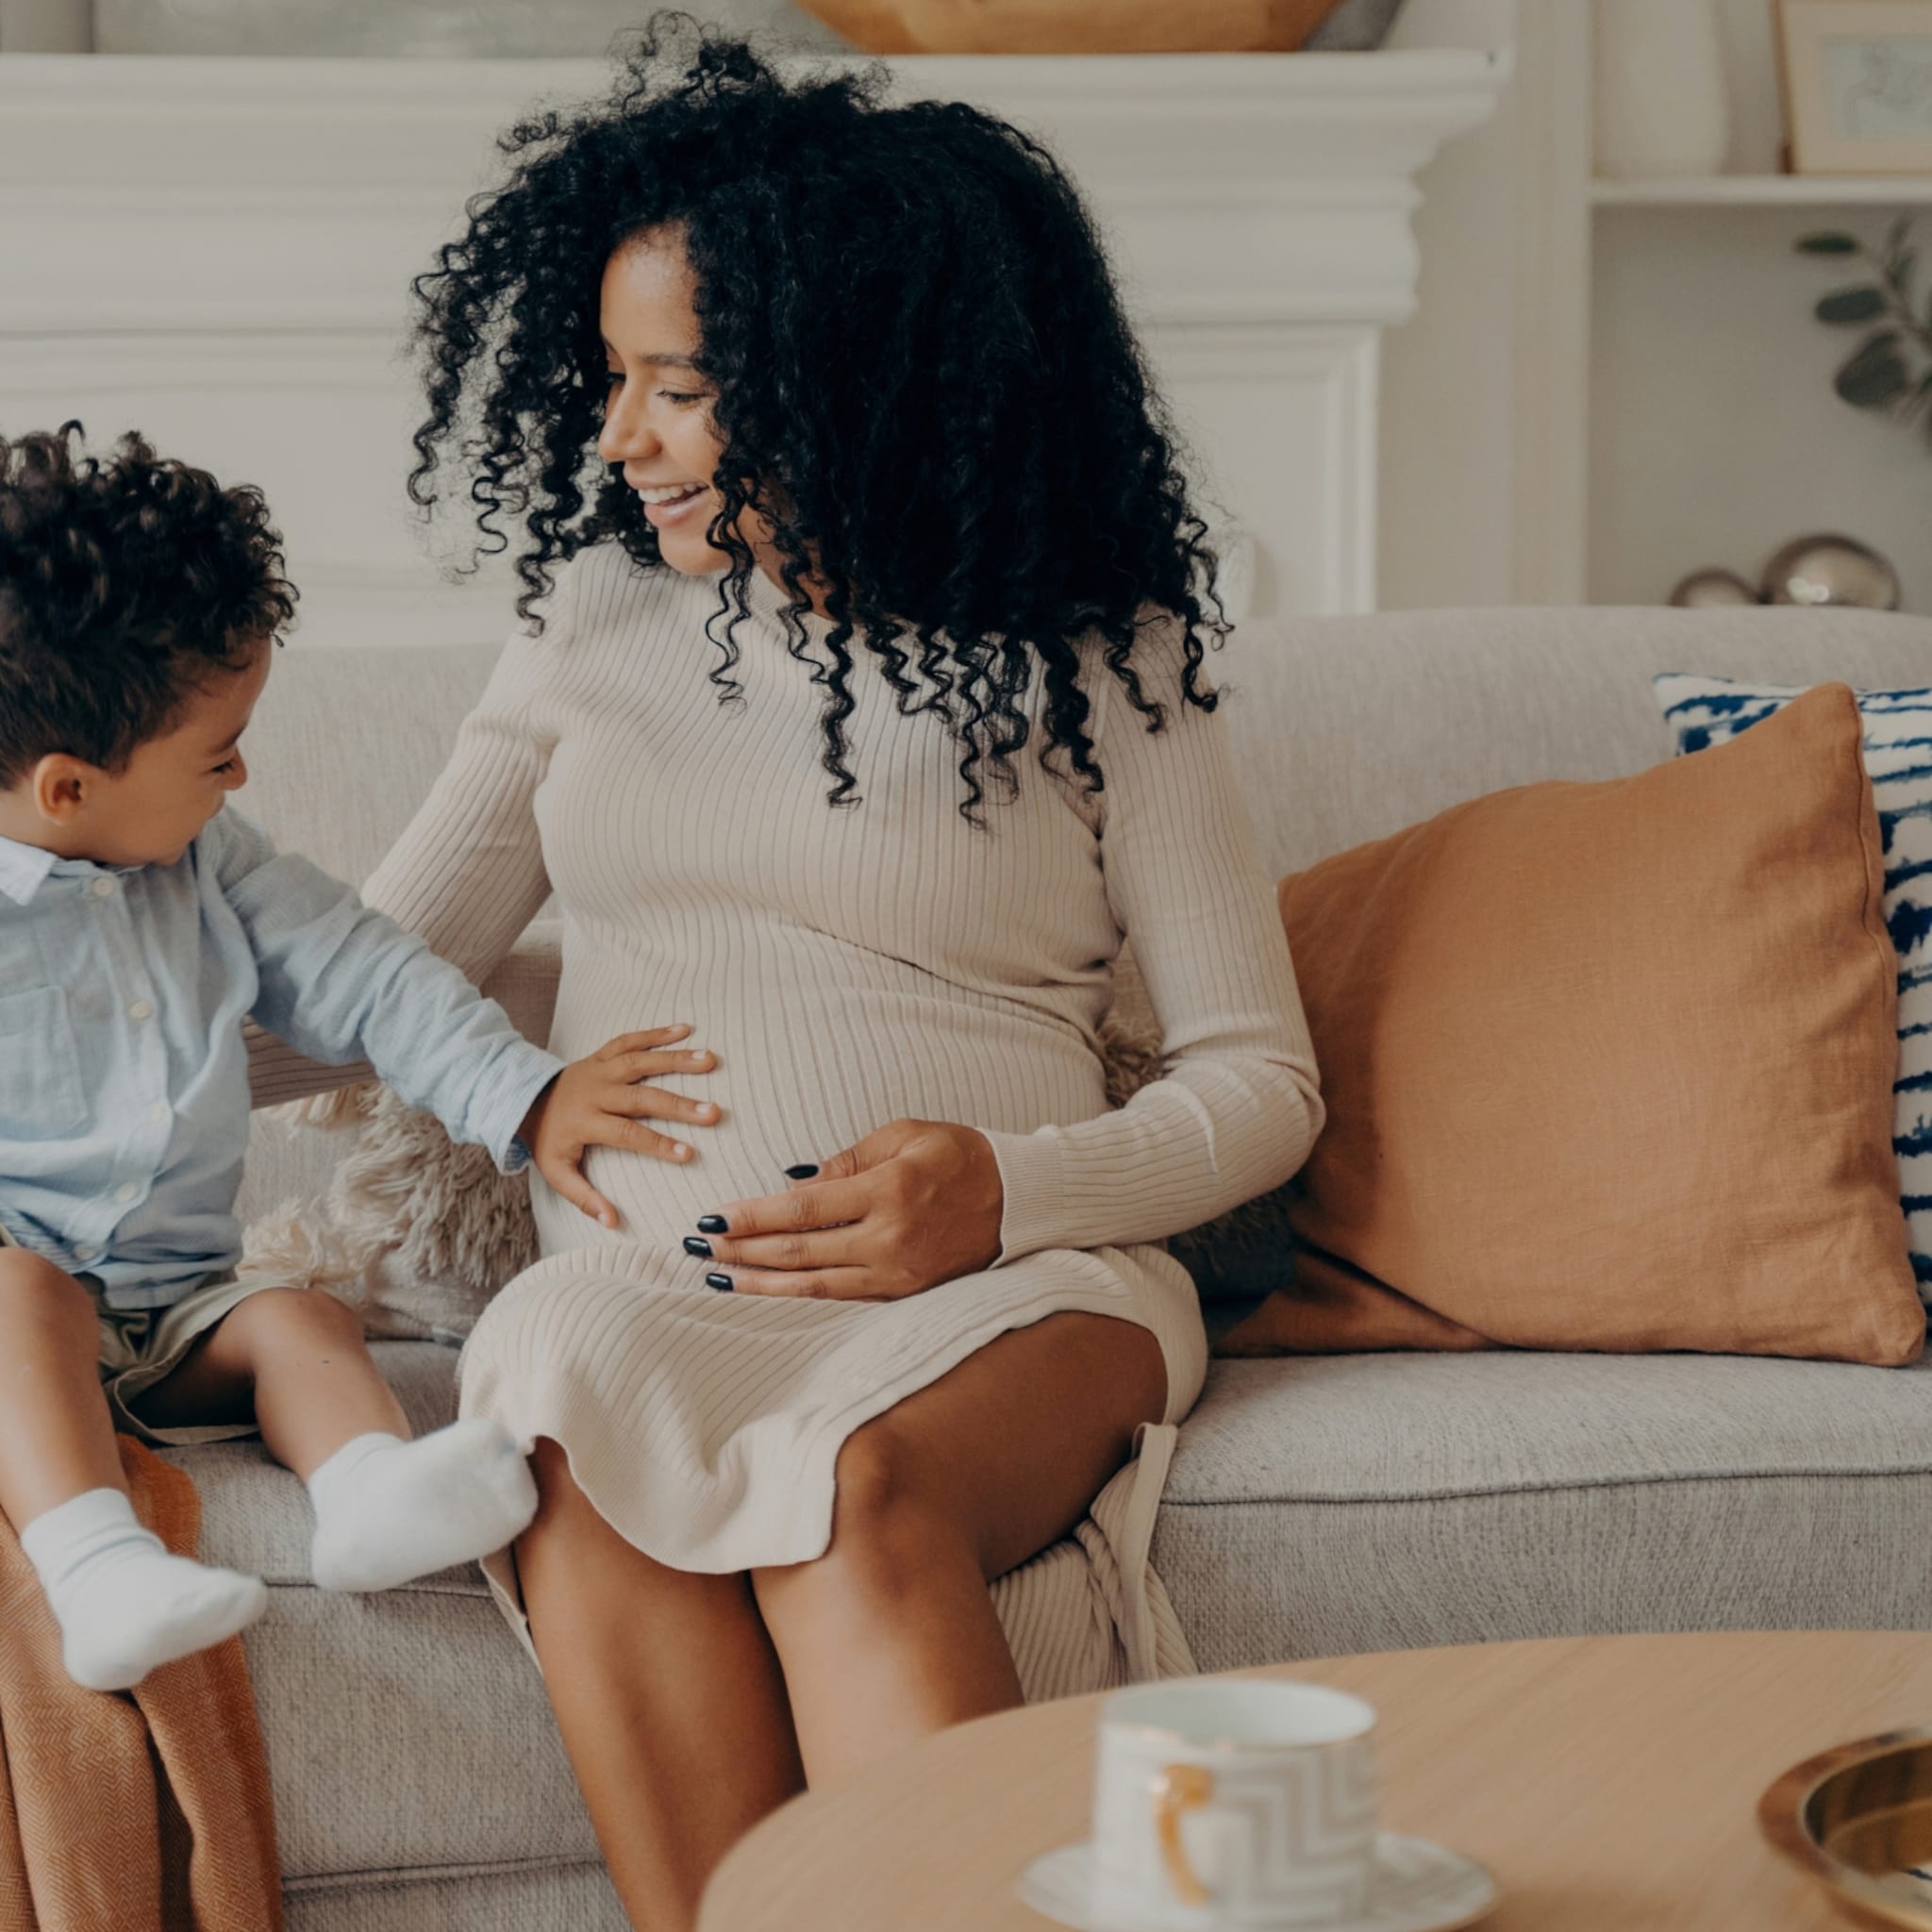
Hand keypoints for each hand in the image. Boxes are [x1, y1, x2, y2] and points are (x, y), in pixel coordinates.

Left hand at [521, 1024, 720, 1228]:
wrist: (524, 1100)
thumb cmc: (548, 1141)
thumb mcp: (556, 1173)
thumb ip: (583, 1198)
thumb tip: (613, 1223)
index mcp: (585, 1121)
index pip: (626, 1133)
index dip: (658, 1144)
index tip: (690, 1154)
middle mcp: (595, 1091)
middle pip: (641, 1097)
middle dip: (679, 1104)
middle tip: (714, 1112)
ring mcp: (599, 1068)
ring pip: (640, 1061)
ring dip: (676, 1059)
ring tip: (710, 1060)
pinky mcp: (602, 1054)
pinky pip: (630, 1039)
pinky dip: (657, 1033)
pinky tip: (686, 1030)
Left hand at [694, 1117, 1002, 1299]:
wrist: (1018, 1200)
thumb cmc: (960, 1156)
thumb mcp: (905, 1136)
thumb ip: (847, 1160)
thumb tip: (794, 1185)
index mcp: (888, 1191)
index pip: (802, 1210)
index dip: (752, 1216)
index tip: (713, 1218)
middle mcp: (890, 1239)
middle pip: (799, 1251)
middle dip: (742, 1251)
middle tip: (699, 1249)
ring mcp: (897, 1273)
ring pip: (814, 1286)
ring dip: (760, 1282)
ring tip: (718, 1278)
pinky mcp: (904, 1292)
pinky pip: (841, 1297)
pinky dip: (799, 1295)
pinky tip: (768, 1290)